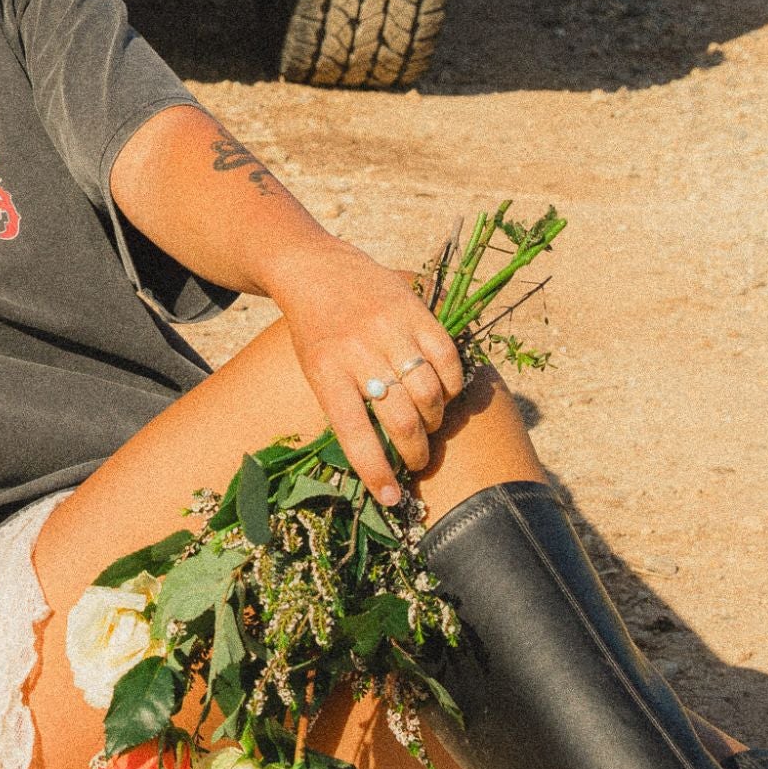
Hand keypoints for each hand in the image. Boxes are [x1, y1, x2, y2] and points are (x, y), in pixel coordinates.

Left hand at [265, 239, 464, 504]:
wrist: (315, 270)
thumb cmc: (315, 333)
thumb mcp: (315, 370)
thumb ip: (346, 405)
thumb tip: (381, 460)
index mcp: (326, 372)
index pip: (354, 433)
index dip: (375, 470)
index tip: (392, 498)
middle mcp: (358, 351)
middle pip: (400, 418)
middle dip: (415, 452)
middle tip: (416, 462)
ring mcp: (389, 329)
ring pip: (429, 393)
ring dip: (434, 421)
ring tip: (428, 426)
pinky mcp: (415, 311)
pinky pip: (447, 360)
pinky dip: (452, 386)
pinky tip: (444, 394)